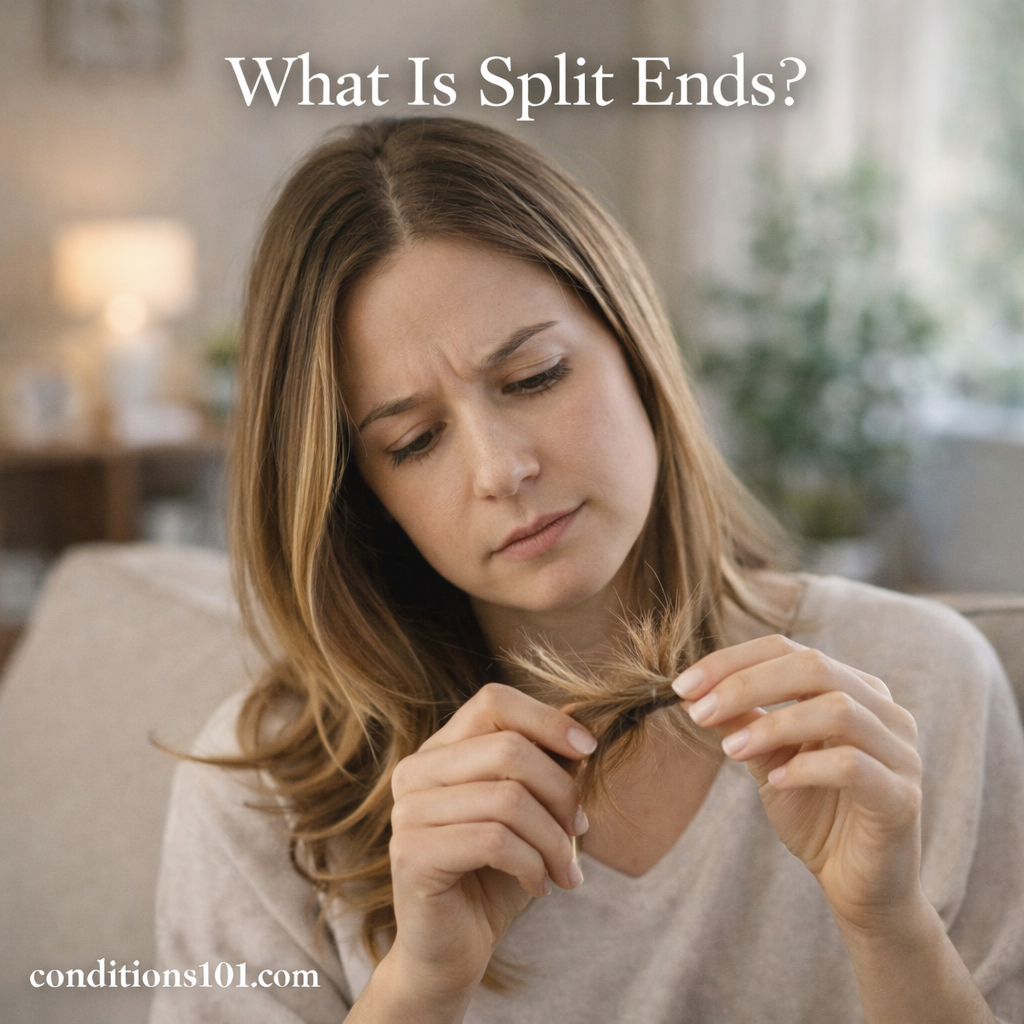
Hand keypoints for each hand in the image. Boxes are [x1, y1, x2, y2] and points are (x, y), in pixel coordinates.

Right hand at [385, 682, 592, 1003]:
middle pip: (508, 748)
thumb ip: (549, 765)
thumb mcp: (533, 812)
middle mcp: (416, 771)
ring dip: (553, 838)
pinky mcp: (412, 854)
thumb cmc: (496, 875)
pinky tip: (541, 886)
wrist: (454, 951)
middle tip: (580, 828)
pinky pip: (494, 841)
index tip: (589, 749)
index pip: (493, 701)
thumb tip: (584, 718)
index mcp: (441, 750)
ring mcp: (408, 811)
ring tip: (565, 868)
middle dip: (560, 790)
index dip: (547, 718)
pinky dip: (533, 864)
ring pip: (508, 798)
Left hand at [673, 635, 923, 932]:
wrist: (857, 887)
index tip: (683, 686)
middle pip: (814, 666)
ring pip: (838, 710)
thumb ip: (742, 722)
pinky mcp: (902, 797)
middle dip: (746, 683)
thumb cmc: (814, 814)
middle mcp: (884, 710)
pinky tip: (776, 781)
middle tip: (698, 710)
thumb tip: (694, 691)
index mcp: (852, 688)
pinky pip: (853, 766)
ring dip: (773, 725)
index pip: (788, 650)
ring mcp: (900, 751)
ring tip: (729, 750)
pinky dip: (807, 768)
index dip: (731, 661)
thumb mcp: (768, 760)